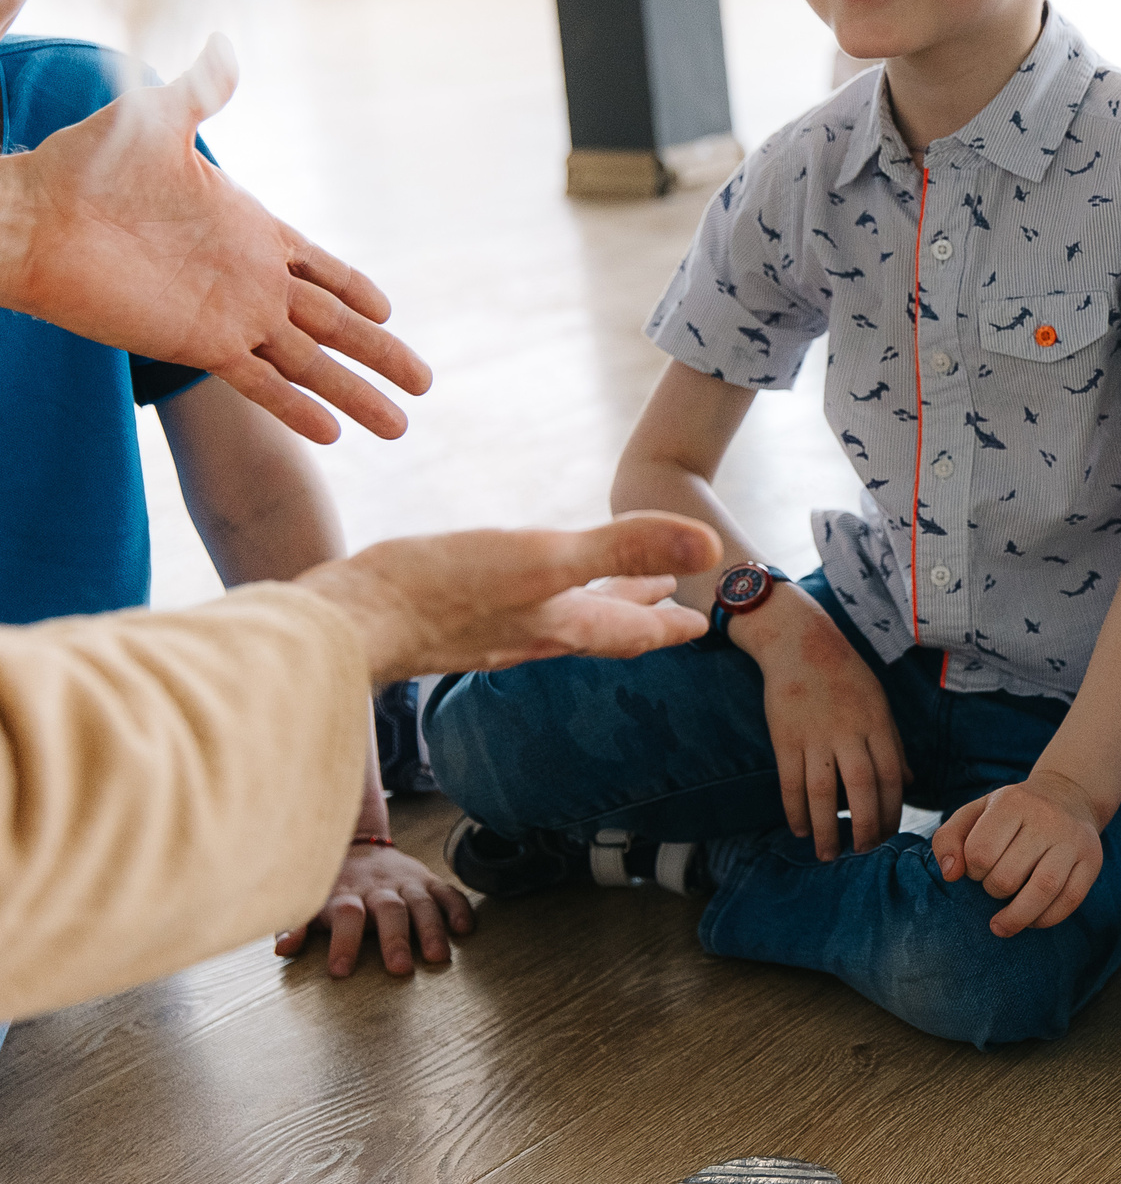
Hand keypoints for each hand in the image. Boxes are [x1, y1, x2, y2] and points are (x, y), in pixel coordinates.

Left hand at [0, 36, 432, 442]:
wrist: (32, 217)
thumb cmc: (83, 165)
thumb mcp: (154, 119)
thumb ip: (201, 91)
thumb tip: (224, 44)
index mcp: (251, 230)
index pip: (322, 267)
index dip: (357, 289)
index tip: (390, 312)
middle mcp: (251, 280)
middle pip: (335, 324)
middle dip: (381, 354)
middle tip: (427, 381)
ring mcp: (230, 315)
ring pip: (311, 362)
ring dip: (355, 393)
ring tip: (399, 427)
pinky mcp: (199, 343)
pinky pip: (261, 381)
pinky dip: (297, 407)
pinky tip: (333, 434)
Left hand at [275, 841, 474, 977]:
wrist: (354, 844)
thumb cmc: (328, 887)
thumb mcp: (307, 901)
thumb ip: (294, 925)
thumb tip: (284, 950)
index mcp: (345, 896)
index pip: (345, 915)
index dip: (343, 941)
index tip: (341, 971)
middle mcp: (378, 888)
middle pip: (389, 910)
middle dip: (395, 938)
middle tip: (400, 969)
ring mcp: (406, 883)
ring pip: (421, 902)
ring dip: (431, 928)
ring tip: (437, 957)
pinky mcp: (427, 879)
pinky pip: (447, 891)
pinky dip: (458, 908)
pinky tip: (465, 929)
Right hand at [295, 511, 722, 682]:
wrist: (348, 620)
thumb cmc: (443, 590)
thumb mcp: (545, 559)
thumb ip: (624, 547)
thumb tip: (710, 548)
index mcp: (563, 623)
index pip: (633, 629)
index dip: (670, 624)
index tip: (700, 624)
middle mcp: (530, 635)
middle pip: (598, 624)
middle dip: (636, 610)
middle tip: (667, 601)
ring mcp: (486, 633)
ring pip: (555, 620)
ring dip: (589, 603)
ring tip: (602, 588)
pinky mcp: (445, 623)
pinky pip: (509, 613)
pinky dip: (535, 600)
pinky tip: (511, 590)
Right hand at [734, 585, 907, 858]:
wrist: (799, 641)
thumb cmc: (844, 673)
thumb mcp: (878, 702)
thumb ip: (893, 743)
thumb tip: (909, 782)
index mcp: (877, 723)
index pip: (892, 777)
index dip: (891, 811)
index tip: (888, 834)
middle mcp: (849, 731)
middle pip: (862, 789)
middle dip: (865, 827)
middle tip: (862, 852)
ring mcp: (815, 735)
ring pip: (823, 793)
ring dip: (827, 829)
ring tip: (828, 854)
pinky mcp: (785, 737)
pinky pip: (791, 783)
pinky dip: (795, 811)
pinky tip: (800, 829)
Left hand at [932, 770, 1106, 936]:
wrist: (1068, 796)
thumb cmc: (1012, 812)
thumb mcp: (976, 812)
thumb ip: (949, 838)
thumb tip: (949, 874)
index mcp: (1013, 803)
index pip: (980, 853)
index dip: (971, 870)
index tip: (977, 868)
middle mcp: (1047, 819)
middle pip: (1008, 876)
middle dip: (993, 890)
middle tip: (994, 885)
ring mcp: (1073, 841)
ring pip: (1042, 891)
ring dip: (1016, 917)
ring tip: (1001, 925)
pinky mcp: (1092, 860)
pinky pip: (1069, 901)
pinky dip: (1046, 919)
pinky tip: (1031, 919)